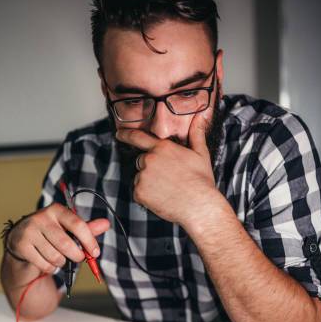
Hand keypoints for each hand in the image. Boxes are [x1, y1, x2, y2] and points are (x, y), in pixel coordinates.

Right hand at [7, 203, 109, 273]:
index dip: (89, 241)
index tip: (95, 253)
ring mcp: (29, 231)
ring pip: (55, 257)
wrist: (21, 243)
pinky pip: (44, 264)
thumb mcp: (68, 230)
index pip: (78, 225)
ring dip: (61, 263)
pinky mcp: (21, 245)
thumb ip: (86, 228)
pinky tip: (46, 262)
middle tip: (77, 258)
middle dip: (76, 256)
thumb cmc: (50, 235)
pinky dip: (50, 268)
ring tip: (58, 258)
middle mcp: (41, 217)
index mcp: (56, 210)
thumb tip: (106, 224)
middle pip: (66, 244)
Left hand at [116, 110, 218, 224]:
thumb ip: (196, 133)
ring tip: (167, 189)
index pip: (138, 137)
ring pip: (140, 177)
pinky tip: (162, 197)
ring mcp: (143, 176)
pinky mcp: (139, 192)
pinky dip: (147, 196)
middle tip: (168, 178)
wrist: (198, 206)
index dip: (126, 135)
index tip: (119, 134)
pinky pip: (139, 192)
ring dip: (149, 182)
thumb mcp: (201, 153)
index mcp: (162, 147)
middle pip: (142, 161)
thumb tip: (202, 115)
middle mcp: (150, 159)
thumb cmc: (201, 181)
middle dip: (151, 168)